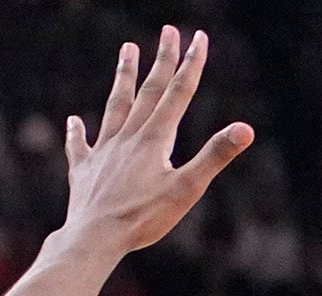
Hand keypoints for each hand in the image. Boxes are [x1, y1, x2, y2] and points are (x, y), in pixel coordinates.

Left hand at [61, 28, 254, 261]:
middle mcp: (128, 137)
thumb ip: (214, 156)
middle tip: (168, 30)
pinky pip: (81, 146)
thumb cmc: (143, 218)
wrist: (94, 238)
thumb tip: (246, 129)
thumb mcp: (187, 189)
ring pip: (116, 106)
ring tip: (127, 49)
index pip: (178, 94)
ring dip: (124, 77)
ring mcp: (104, 151)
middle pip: (148, 91)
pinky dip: (78, 133)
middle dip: (161, 60)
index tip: (198, 37)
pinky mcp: (85, 171)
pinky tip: (75, 121)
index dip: (191, 64)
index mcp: (155, 139)